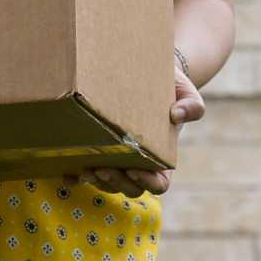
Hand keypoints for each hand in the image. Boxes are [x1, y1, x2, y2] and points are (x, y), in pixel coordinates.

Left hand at [79, 62, 204, 200]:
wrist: (146, 72)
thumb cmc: (169, 85)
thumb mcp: (185, 90)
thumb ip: (192, 103)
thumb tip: (178, 115)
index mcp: (163, 156)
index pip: (159, 184)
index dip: (148, 182)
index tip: (135, 169)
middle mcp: (141, 163)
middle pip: (131, 188)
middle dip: (117, 182)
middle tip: (103, 167)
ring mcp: (119, 160)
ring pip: (109, 185)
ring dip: (98, 181)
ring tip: (86, 167)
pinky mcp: (100, 152)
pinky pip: (88, 174)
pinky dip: (77, 178)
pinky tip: (68, 172)